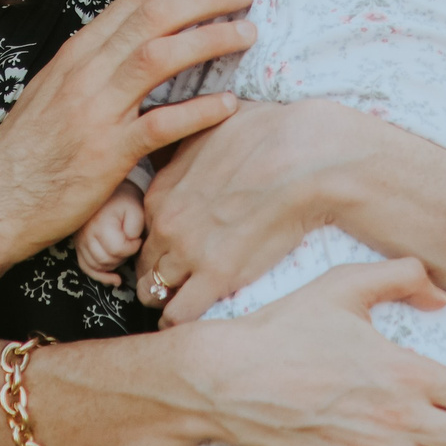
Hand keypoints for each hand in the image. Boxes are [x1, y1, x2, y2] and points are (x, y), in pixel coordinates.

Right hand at [0, 0, 253, 268]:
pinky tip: (229, 104)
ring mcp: (95, 111)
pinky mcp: (105, 155)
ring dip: (209, 39)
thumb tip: (138, 45)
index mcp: (77, 52)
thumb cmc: (28, 152)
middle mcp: (85, 72)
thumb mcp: (55, 91)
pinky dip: (198, 110)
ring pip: (158, 57)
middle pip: (154, 15)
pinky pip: (159, 125)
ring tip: (248, 34)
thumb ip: (96, 66)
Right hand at [75, 183, 145, 285]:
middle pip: (107, 260)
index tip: (138, 238)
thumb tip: (130, 243)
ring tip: (123, 252)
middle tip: (131, 244)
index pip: (117, 249)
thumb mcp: (135, 209)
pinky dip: (100, 276)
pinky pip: (86, 267)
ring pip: (97, 266)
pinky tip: (115, 279)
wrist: (107, 191)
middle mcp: (86, 235)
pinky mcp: (78, 246)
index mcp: (100, 224)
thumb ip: (135, 228)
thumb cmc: (124, 200)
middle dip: (123, 256)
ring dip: (113, 264)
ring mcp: (79, 241)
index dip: (132, 248)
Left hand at [140, 97, 384, 323]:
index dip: (158, 242)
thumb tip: (188, 131)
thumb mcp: (211, 124)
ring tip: (188, 302)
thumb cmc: (268, 134)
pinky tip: (192, 319)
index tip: (174, 249)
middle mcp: (166, 224)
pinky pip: (180, 315)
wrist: (305, 157)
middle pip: (145, 264)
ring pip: (155, 292)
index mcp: (161, 191)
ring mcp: (188, 252)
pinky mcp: (217, 276)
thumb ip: (189, 141)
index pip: (140, 230)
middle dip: (158, 275)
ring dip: (168, 299)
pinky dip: (181, 321)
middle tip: (180, 281)